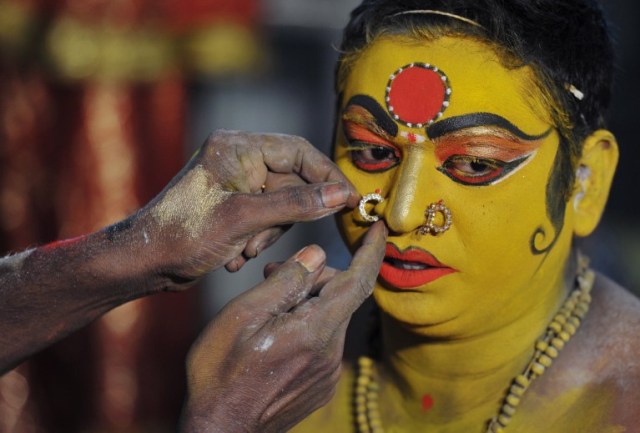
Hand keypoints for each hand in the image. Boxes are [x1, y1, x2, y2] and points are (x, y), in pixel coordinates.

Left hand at [132, 130, 359, 287]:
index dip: (327, 177)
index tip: (351, 200)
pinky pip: (267, 218)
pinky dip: (259, 239)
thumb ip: (296, 204)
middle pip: (293, 182)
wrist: (144, 261)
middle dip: (285, 218)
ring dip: (270, 233)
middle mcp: (239, 160)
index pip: (299, 152)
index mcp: (238, 147)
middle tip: (265, 240)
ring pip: (282, 205)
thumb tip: (341, 195)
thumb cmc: (184, 234)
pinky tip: (235, 255)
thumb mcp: (244, 219)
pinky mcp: (234, 205)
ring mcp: (237, 183)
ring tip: (245, 251)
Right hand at [179, 222, 386, 432]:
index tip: (380, 228)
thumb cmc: (221, 373)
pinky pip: (324, 340)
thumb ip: (285, 282)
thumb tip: (316, 254)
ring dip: (308, 301)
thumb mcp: (242, 316)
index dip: (372, 250)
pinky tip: (276, 332)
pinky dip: (308, 324)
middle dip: (315, 275)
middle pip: (340, 295)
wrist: (220, 430)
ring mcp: (328, 372)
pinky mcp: (322, 384)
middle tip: (275, 272)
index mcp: (315, 330)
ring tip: (267, 305)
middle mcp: (331, 352)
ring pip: (330, 317)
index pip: (358, 281)